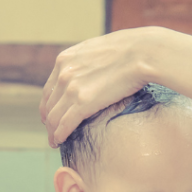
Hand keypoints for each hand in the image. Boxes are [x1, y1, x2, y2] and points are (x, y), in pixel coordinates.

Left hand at [40, 26, 176, 145]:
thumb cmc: (133, 50)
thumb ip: (90, 62)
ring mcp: (71, 88)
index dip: (49, 104)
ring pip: (53, 117)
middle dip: (48, 120)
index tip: (51, 114)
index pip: (50, 88)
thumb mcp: (100, 50)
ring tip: (55, 141)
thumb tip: (98, 71)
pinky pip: (64, 124)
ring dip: (52, 131)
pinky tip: (59, 142)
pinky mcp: (83, 102)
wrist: (143, 53)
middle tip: (52, 131)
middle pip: (48, 104)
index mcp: (66, 59)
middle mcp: (63, 73)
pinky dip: (59, 135)